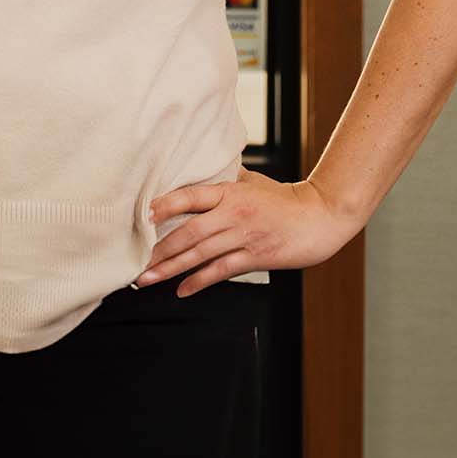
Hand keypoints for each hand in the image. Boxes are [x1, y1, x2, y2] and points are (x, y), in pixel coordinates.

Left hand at [136, 172, 363, 295]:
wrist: (320, 217)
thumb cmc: (284, 198)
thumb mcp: (253, 181)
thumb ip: (226, 178)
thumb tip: (202, 168)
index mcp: (230, 192)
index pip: (190, 196)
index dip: (165, 206)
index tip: (143, 217)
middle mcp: (233, 214)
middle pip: (189, 232)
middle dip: (160, 249)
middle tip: (136, 262)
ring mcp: (244, 237)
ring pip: (200, 255)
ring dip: (171, 268)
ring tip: (148, 278)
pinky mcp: (255, 257)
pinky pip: (221, 271)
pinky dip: (199, 281)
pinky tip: (182, 289)